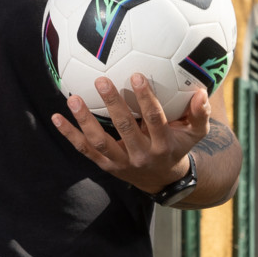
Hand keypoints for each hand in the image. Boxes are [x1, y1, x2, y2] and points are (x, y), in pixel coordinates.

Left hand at [51, 74, 207, 196]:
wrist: (162, 180)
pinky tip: (55, 117)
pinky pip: (84, 150)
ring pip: (99, 142)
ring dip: (84, 120)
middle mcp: (140, 155)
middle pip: (125, 128)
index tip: (136, 75)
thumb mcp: (194, 134)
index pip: (154, 120)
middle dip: (113, 105)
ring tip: (72, 98)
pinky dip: (69, 134)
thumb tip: (203, 92)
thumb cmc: (177, 147)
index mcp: (163, 145)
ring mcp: (120, 162)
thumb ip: (200, 114)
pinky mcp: (105, 165)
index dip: (145, 98)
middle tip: (101, 80)